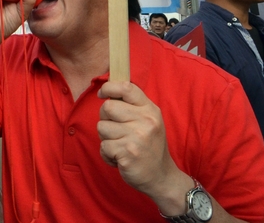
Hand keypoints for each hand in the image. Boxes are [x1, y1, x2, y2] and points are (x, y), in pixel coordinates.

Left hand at [97, 81, 190, 211]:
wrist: (161, 176)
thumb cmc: (149, 145)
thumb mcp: (148, 121)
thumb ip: (132, 105)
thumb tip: (108, 90)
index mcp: (150, 109)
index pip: (126, 87)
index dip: (109, 87)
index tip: (102, 94)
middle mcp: (145, 121)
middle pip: (107, 107)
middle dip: (105, 119)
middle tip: (116, 130)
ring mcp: (137, 137)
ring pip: (102, 127)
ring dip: (106, 139)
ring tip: (121, 146)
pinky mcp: (127, 153)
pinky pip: (103, 146)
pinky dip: (107, 154)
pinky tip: (119, 158)